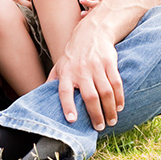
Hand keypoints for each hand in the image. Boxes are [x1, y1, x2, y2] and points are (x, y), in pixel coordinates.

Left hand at [48, 16, 124, 130]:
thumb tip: (41, 98)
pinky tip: (119, 107)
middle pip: (90, 96)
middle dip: (96, 114)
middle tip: (99, 127)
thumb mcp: (59, 65)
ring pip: (106, 92)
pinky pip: (116, 83)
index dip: (67, 106)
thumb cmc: (73, 54)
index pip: (64, 91)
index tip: (72, 120)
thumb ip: (52, 82)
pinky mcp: (110, 63)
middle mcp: (81, 70)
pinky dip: (119, 98)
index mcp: (66, 72)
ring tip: (111, 121)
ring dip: (110, 109)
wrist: (91, 33)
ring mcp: (96, 66)